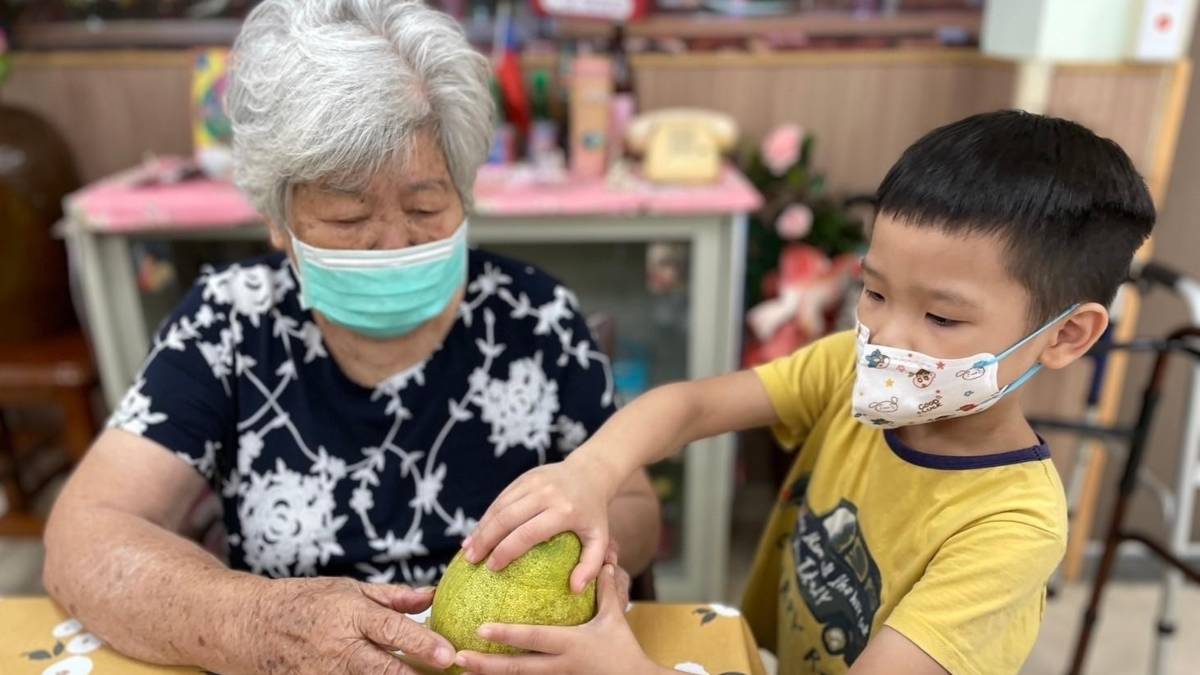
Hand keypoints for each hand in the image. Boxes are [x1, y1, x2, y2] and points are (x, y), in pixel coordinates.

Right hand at [253, 577, 455, 674]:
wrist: (252, 626)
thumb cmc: (306, 602)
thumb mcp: (348, 589)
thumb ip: (392, 598)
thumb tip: (432, 595)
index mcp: (348, 614)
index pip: (390, 630)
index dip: (420, 642)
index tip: (447, 653)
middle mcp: (337, 647)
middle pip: (383, 669)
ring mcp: (324, 674)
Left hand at [454, 564, 660, 674]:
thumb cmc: (624, 649)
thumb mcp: (614, 618)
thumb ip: (607, 589)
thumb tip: (605, 562)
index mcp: (571, 644)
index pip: (534, 639)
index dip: (508, 634)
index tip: (480, 628)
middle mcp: (559, 666)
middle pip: (516, 669)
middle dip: (486, 665)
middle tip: (458, 657)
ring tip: (462, 670)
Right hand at [463, 451, 619, 592]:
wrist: (591, 473)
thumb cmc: (594, 514)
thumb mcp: (600, 539)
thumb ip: (591, 565)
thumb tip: (575, 590)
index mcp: (563, 511)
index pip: (527, 533)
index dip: (506, 551)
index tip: (492, 569)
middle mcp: (546, 493)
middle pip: (507, 518)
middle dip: (485, 540)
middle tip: (470, 561)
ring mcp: (533, 482)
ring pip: (499, 506)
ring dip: (481, 528)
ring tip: (467, 550)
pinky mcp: (524, 477)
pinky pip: (501, 498)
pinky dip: (486, 516)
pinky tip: (476, 533)